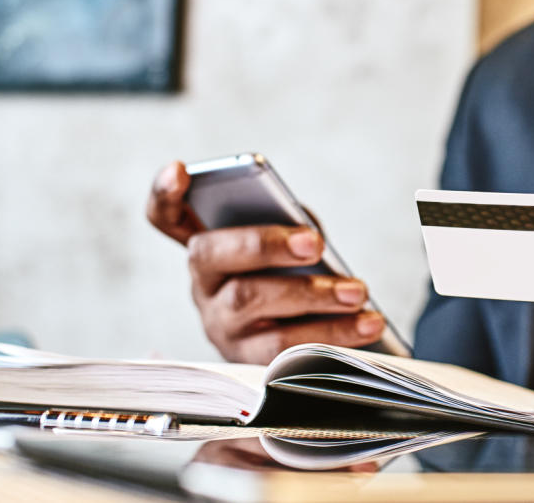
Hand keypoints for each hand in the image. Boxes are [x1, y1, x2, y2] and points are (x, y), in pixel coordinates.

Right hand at [146, 161, 384, 364]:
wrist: (310, 339)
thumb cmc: (298, 277)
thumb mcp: (291, 245)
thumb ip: (291, 227)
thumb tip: (308, 236)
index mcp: (210, 247)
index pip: (166, 216)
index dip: (165, 193)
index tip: (179, 169)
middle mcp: (203, 285)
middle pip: (215, 256)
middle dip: (265, 245)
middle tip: (314, 244)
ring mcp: (220, 326)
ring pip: (252, 304)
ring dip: (312, 297)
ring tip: (359, 292)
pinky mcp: (248, 363)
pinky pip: (284, 352)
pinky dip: (333, 334)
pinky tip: (369, 324)